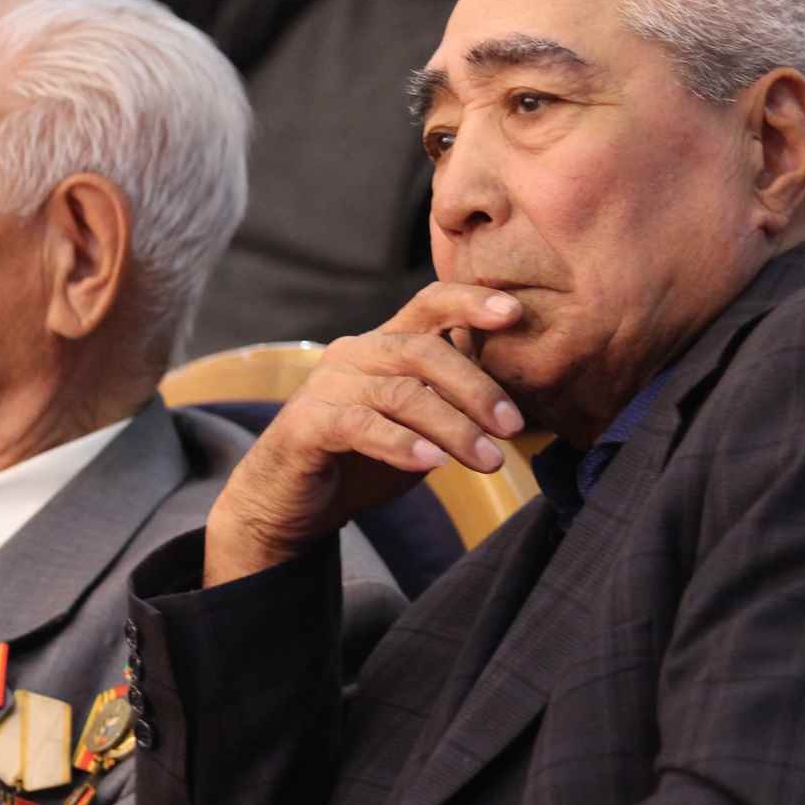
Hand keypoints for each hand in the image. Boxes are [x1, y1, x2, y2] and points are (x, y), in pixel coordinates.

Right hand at [205, 283, 524, 584]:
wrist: (289, 504)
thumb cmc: (361, 460)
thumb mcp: (418, 426)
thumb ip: (453, 402)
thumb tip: (514, 396)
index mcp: (383, 344)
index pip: (430, 304)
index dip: (471, 300)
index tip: (515, 313)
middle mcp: (354, 354)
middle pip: (423, 350)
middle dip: (476, 388)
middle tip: (513, 428)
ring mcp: (326, 386)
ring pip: (400, 393)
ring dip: (452, 428)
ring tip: (488, 461)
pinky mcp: (306, 425)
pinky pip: (361, 426)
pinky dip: (401, 444)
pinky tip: (433, 464)